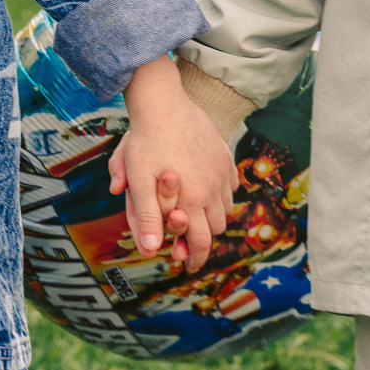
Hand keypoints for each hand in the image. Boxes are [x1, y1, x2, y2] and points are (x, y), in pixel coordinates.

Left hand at [112, 58, 237, 269]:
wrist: (163, 102)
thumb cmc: (146, 142)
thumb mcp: (140, 181)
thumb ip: (146, 216)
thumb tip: (151, 249)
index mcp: (192, 199)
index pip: (201, 242)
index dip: (195, 259)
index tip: (189, 267)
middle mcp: (213, 188)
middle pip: (217, 227)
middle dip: (204, 237)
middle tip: (189, 240)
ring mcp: (221, 171)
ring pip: (226, 207)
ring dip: (213, 215)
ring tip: (197, 216)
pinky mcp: (224, 155)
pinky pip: (230, 184)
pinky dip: (221, 193)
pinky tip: (208, 190)